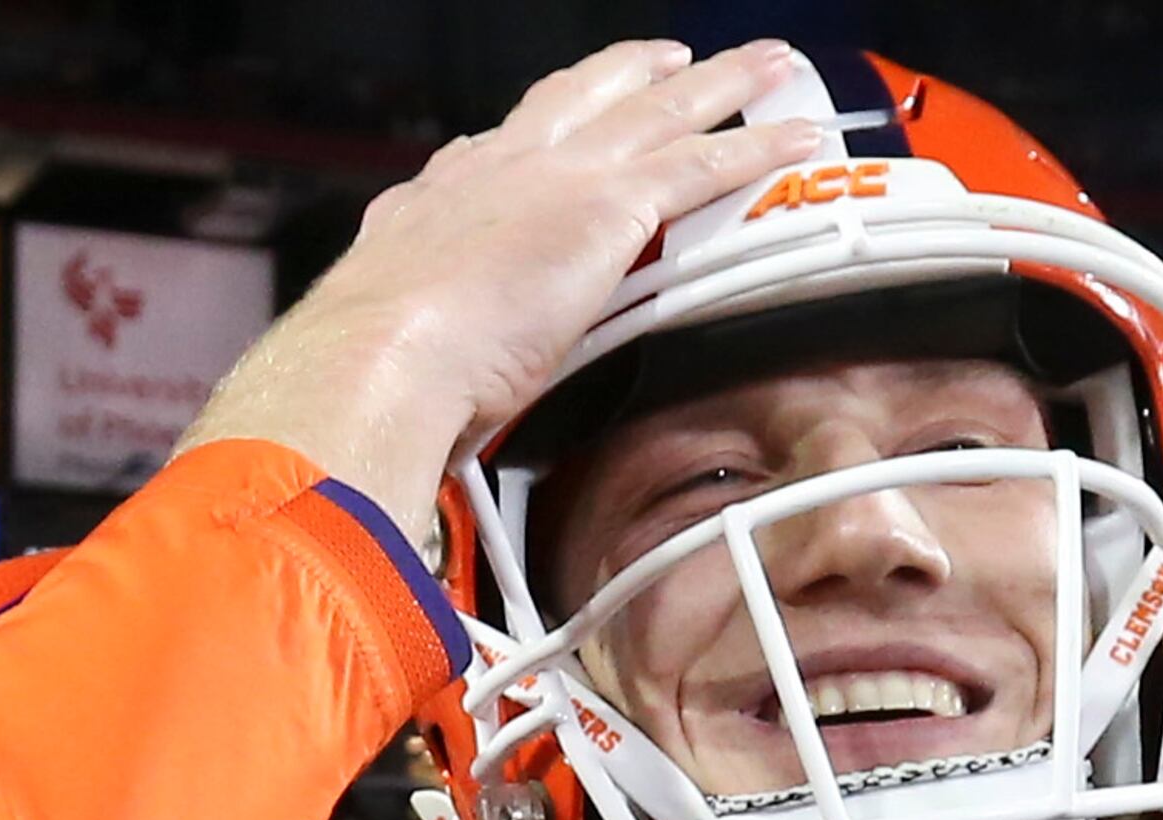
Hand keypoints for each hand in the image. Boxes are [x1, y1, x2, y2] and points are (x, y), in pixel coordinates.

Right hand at [182, 40, 825, 533]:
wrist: (375, 358)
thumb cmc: (366, 374)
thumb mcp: (383, 348)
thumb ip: (413, 360)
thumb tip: (415, 416)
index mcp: (437, 204)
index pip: (501, 148)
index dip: (544, 125)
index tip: (565, 118)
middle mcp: (497, 171)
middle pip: (585, 102)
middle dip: (635, 76)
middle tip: (675, 60)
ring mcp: (557, 180)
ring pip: (658, 114)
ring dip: (718, 87)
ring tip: (764, 68)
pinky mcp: (610, 207)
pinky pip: (705, 166)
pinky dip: (758, 150)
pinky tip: (795, 139)